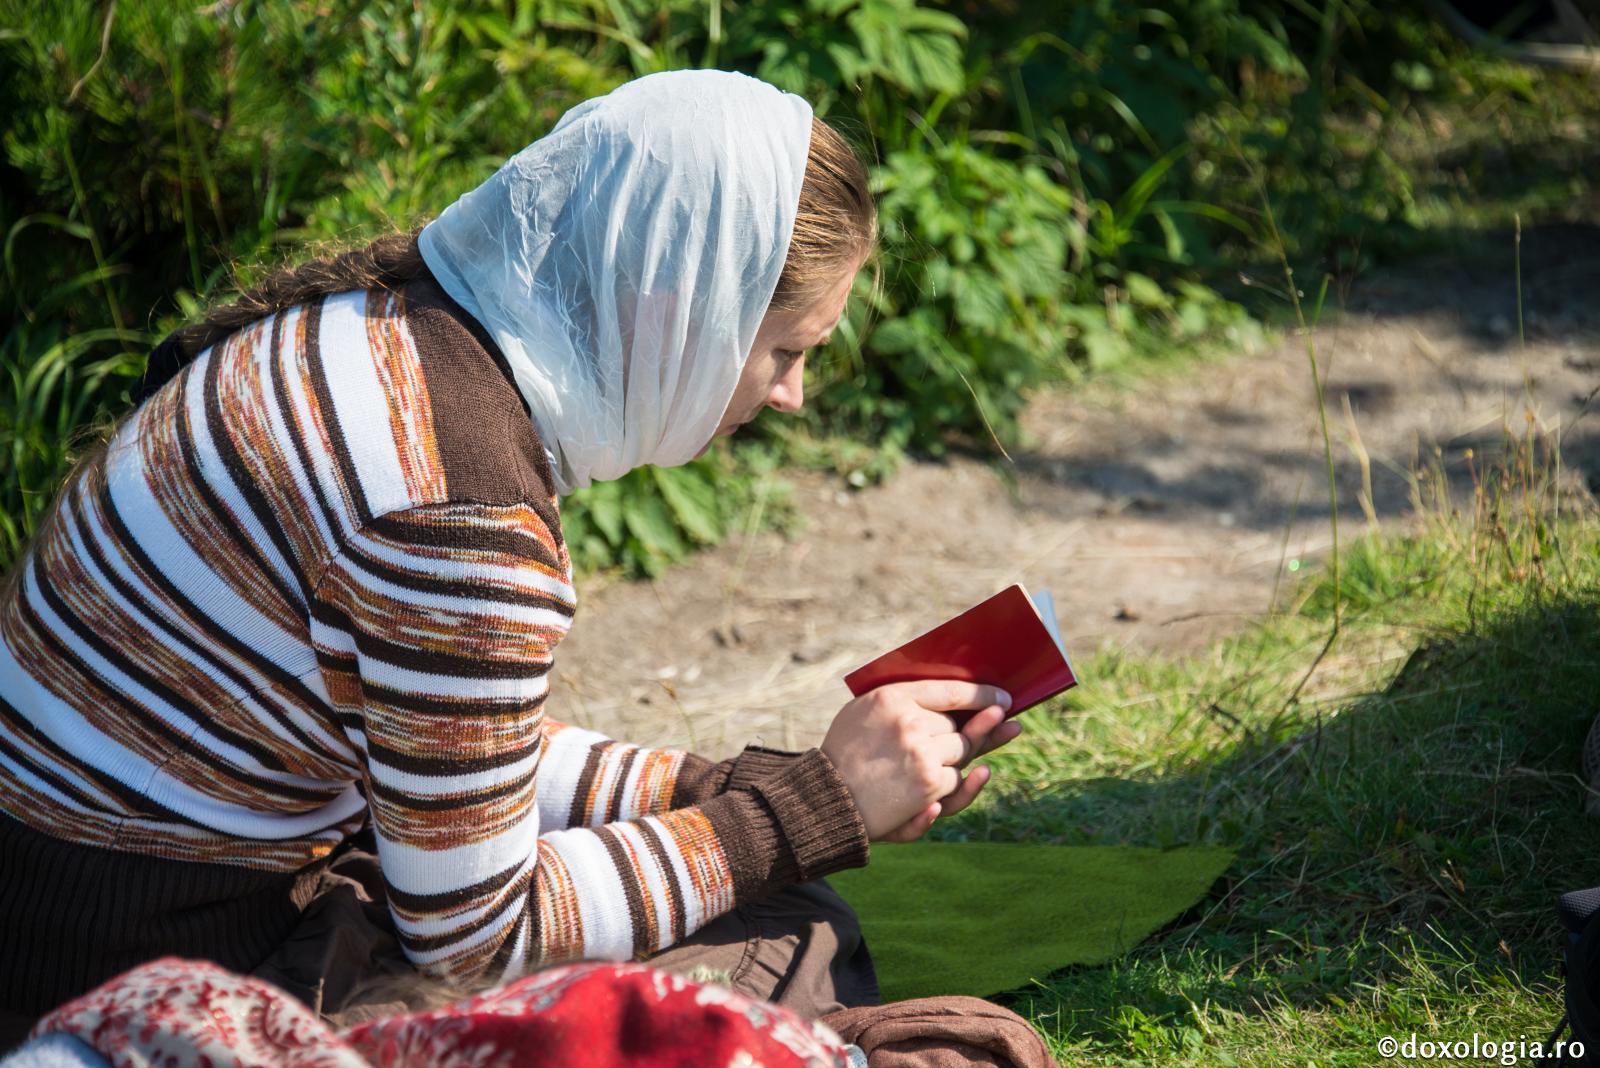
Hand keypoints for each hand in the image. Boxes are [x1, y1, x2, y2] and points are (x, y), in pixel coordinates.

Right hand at [820, 680, 1015, 841]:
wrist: (825, 800)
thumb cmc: (846, 754)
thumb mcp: (865, 713)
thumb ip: (905, 703)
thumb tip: (959, 704)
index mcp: (893, 697)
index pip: (951, 690)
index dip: (982, 694)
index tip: (1003, 699)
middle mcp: (910, 722)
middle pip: (961, 727)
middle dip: (969, 734)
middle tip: (998, 729)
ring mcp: (922, 754)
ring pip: (963, 754)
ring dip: (953, 764)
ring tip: (925, 773)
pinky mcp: (930, 785)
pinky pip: (958, 781)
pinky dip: (953, 787)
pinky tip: (946, 788)